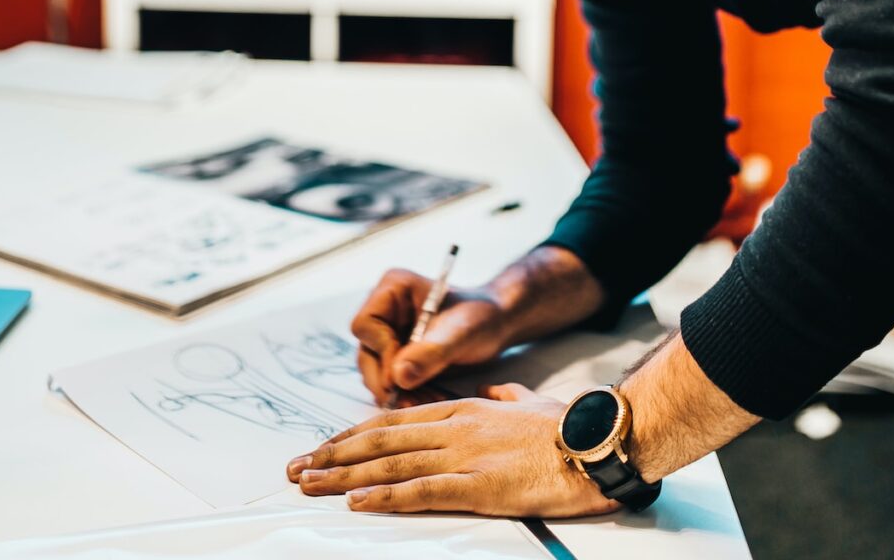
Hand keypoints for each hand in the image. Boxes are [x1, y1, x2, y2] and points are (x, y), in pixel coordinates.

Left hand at [286, 383, 620, 516]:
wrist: (596, 439)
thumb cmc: (566, 424)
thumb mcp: (527, 401)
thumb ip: (503, 397)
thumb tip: (495, 394)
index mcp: (461, 409)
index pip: (392, 420)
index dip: (352, 434)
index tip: (323, 446)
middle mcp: (453, 427)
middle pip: (379, 439)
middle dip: (332, 454)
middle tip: (296, 466)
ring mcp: (463, 454)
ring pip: (389, 462)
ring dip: (343, 474)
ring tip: (308, 482)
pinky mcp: (478, 484)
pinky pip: (421, 490)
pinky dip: (384, 495)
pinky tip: (357, 500)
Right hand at [350, 268, 509, 405]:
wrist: (496, 326)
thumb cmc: (481, 317)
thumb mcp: (460, 333)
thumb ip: (430, 353)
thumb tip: (398, 376)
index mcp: (393, 289)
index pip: (366, 324)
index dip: (382, 352)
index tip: (405, 374)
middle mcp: (385, 310)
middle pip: (366, 352)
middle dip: (387, 381)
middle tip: (411, 402)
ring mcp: (389, 333)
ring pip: (375, 371)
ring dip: (397, 393)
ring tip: (426, 403)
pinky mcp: (397, 355)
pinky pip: (390, 380)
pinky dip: (405, 395)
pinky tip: (427, 401)